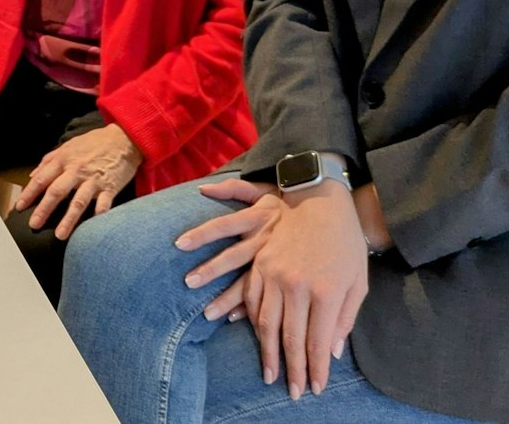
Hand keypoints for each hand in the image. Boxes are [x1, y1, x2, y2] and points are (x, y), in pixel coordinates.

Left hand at [13, 124, 143, 238]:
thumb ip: (49, 160)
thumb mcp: (68, 146)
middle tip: (34, 225)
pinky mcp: (110, 186)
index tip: (19, 207)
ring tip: (60, 235)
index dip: (29, 193)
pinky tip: (92, 227)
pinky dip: (98, 215)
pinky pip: (104, 204)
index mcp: (64, 160)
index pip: (42, 179)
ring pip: (78, 201)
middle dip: (43, 209)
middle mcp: (76, 170)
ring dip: (69, 219)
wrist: (123, 138)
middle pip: (56, 191)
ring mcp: (93, 179)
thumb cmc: (94, 143)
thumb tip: (32, 175)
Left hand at [178, 178, 281, 319]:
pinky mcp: (289, 275)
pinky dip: (253, 307)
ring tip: (208, 313)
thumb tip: (203, 189)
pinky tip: (238, 319)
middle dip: (210, 270)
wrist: (329, 212)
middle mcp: (264, 240)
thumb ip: (234, 189)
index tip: (179, 243)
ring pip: (250, 280)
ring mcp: (277, 260)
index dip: (202, 233)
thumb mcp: (264, 190)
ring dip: (228, 297)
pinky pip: (269, 293)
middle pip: (233, 255)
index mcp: (257, 217)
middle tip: (187, 282)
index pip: (224, 224)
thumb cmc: (290, 204)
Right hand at [181, 179, 368, 398]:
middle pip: (288, 336)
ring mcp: (273, 272)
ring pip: (264, 321)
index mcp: (325, 291)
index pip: (317, 341)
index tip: (314, 389)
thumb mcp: (357, 280)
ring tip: (266, 372)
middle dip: (290, 368)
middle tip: (290, 391)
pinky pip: (249, 297)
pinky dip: (248, 320)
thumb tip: (332, 351)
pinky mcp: (260, 262)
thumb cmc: (345, 241)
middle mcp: (296, 285)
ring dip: (265, 350)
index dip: (316, 369)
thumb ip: (344, 318)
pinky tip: (251, 334)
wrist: (319, 198)